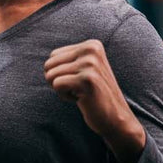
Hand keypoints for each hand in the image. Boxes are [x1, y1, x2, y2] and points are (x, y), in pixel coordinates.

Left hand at [43, 39, 145, 162]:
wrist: (115, 117)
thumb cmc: (93, 95)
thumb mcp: (83, 70)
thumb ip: (68, 59)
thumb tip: (47, 62)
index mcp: (92, 45)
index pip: (53, 55)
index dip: (61, 72)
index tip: (80, 80)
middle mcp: (92, 50)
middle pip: (49, 64)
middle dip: (58, 80)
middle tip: (78, 88)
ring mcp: (90, 64)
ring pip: (50, 75)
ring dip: (62, 89)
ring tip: (81, 93)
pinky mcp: (87, 79)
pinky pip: (57, 85)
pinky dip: (64, 96)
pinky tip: (82, 98)